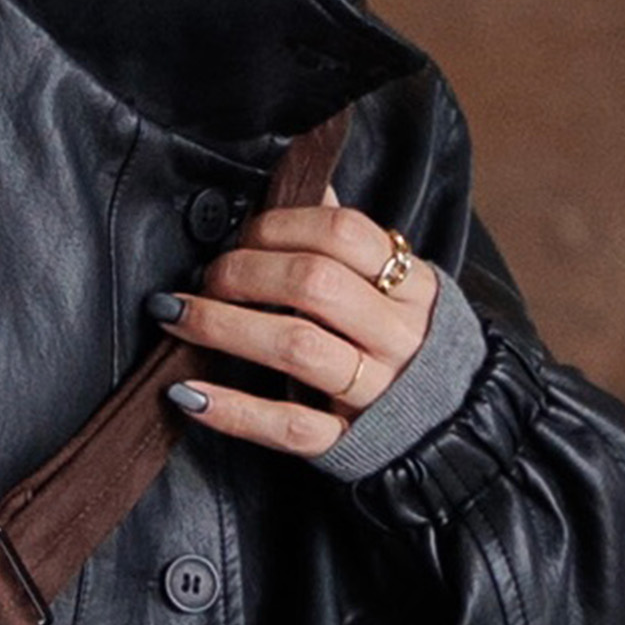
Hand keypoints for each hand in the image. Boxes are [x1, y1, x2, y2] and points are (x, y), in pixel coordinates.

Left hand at [157, 203, 438, 456]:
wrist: (447, 424)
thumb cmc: (399, 342)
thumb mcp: (393, 285)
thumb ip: (348, 241)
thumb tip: (307, 182)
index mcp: (408, 284)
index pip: (343, 233)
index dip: (281, 226)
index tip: (241, 235)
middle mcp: (394, 334)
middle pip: (313, 285)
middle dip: (245, 272)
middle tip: (206, 276)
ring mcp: (373, 391)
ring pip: (296, 349)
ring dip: (224, 327)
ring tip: (177, 317)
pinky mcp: (345, 442)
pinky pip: (287, 426)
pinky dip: (233, 411)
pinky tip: (189, 394)